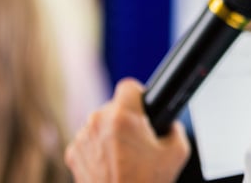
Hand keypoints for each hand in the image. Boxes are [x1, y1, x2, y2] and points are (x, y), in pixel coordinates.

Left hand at [66, 78, 190, 182]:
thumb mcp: (177, 152)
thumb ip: (175, 127)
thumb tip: (168, 123)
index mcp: (122, 117)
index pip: (129, 85)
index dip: (139, 95)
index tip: (143, 107)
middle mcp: (97, 122)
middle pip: (115, 107)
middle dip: (126, 120)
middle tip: (138, 141)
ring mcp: (82, 138)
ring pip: (100, 124)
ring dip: (110, 134)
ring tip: (124, 157)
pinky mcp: (72, 154)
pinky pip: (88, 141)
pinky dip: (98, 149)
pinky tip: (110, 165)